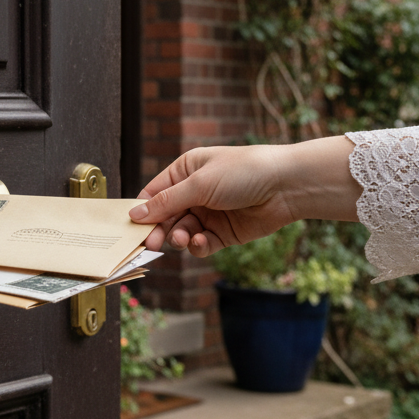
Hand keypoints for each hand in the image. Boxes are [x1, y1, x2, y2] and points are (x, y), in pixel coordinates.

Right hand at [129, 137, 359, 256]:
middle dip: (158, 230)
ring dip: (178, 238)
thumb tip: (135, 215)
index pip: (154, 194)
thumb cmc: (244, 172)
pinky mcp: (224, 233)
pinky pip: (202, 244)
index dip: (143, 211)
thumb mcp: (199, 184)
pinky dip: (198, 246)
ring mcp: (210, 213)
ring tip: (181, 239)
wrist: (287, 186)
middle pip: (166, 216)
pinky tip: (201, 243)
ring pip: (182, 232)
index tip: (132, 229)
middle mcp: (195, 192)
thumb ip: (167, 202)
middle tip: (150, 245)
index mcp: (186, 171)